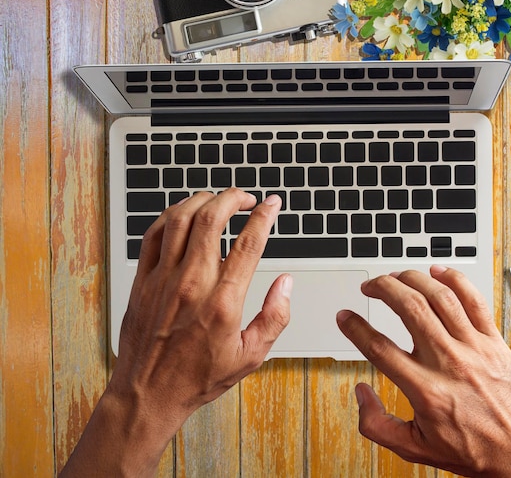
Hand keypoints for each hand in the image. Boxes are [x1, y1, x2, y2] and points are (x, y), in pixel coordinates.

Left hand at [61, 189, 290, 476]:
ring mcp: (163, 279)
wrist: (147, 393)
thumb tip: (286, 283)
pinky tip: (184, 215)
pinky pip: (153, 234)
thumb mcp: (250, 356)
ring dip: (202, 200)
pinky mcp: (143, 280)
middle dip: (232, 198)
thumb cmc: (197, 377)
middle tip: (245, 198)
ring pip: (180, 219)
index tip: (272, 205)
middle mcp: (192, 284)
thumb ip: (275, 316)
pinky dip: (171, 216)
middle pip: (212, 220)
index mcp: (223, 302)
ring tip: (217, 200)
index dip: (264, 217)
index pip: (248, 244)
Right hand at [336, 266, 510, 477]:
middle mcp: (449, 363)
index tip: (345, 317)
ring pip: (440, 298)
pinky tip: (438, 273)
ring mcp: (475, 349)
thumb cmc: (474, 451)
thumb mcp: (415, 448)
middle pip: (410, 309)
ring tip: (397, 277)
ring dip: (413, 280)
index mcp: (426, 391)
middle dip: (383, 288)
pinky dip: (455, 280)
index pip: (380, 348)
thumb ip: (377, 425)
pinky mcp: (495, 342)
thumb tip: (361, 394)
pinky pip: (475, 301)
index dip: (355, 328)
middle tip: (371, 286)